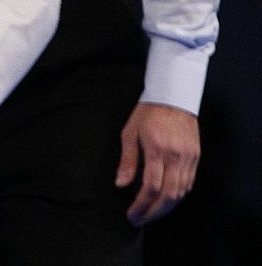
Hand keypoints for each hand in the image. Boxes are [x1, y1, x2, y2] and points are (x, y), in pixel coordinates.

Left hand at [118, 102, 199, 224]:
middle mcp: (176, 157)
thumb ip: (127, 160)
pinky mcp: (196, 158)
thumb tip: (121, 184)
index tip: (132, 214)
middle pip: (168, 195)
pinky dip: (178, 195)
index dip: (141, 205)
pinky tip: (166, 200)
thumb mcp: (130, 133)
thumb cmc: (147, 114)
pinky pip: (189, 183)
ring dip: (166, 207)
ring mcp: (189, 158)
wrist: (173, 98)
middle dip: (153, 212)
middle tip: (140, 220)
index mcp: (157, 150)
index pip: (151, 187)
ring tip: (151, 214)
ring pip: (181, 192)